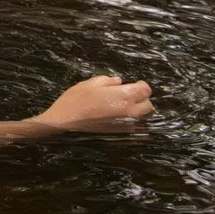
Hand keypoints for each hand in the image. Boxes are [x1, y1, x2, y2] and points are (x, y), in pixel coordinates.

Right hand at [34, 75, 154, 132]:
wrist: (66, 122)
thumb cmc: (76, 100)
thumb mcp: (90, 83)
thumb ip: (107, 81)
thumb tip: (118, 81)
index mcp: (124, 95)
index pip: (145, 90)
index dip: (142, 85)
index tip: (135, 83)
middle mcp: (129, 111)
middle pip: (148, 105)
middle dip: (142, 98)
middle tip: (130, 94)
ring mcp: (126, 124)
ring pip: (143, 117)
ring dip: (139, 110)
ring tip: (126, 105)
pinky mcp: (121, 133)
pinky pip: (135, 127)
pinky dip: (133, 121)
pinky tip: (121, 116)